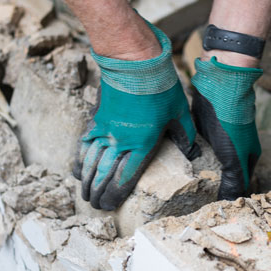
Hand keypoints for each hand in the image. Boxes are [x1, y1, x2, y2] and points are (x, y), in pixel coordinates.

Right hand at [74, 24, 197, 209]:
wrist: (135, 62)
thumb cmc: (161, 87)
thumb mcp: (180, 113)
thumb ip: (186, 136)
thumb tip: (193, 153)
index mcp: (142, 144)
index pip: (124, 179)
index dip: (115, 196)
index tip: (109, 207)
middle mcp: (120, 141)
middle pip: (103, 175)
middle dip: (98, 194)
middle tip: (95, 207)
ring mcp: (105, 130)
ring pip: (90, 162)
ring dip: (86, 181)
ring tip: (84, 194)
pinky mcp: (97, 118)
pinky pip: (84, 144)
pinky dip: (79, 159)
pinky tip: (78, 170)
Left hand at [191, 57, 262, 200]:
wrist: (221, 86)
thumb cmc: (231, 123)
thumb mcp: (234, 157)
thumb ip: (234, 181)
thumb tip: (228, 203)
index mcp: (248, 156)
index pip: (241, 183)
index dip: (231, 196)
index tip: (216, 209)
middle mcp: (236, 147)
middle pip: (226, 171)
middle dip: (215, 184)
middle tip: (195, 200)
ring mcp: (222, 136)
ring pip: (212, 158)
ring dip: (202, 170)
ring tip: (184, 185)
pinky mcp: (206, 125)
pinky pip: (199, 145)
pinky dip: (192, 154)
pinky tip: (180, 162)